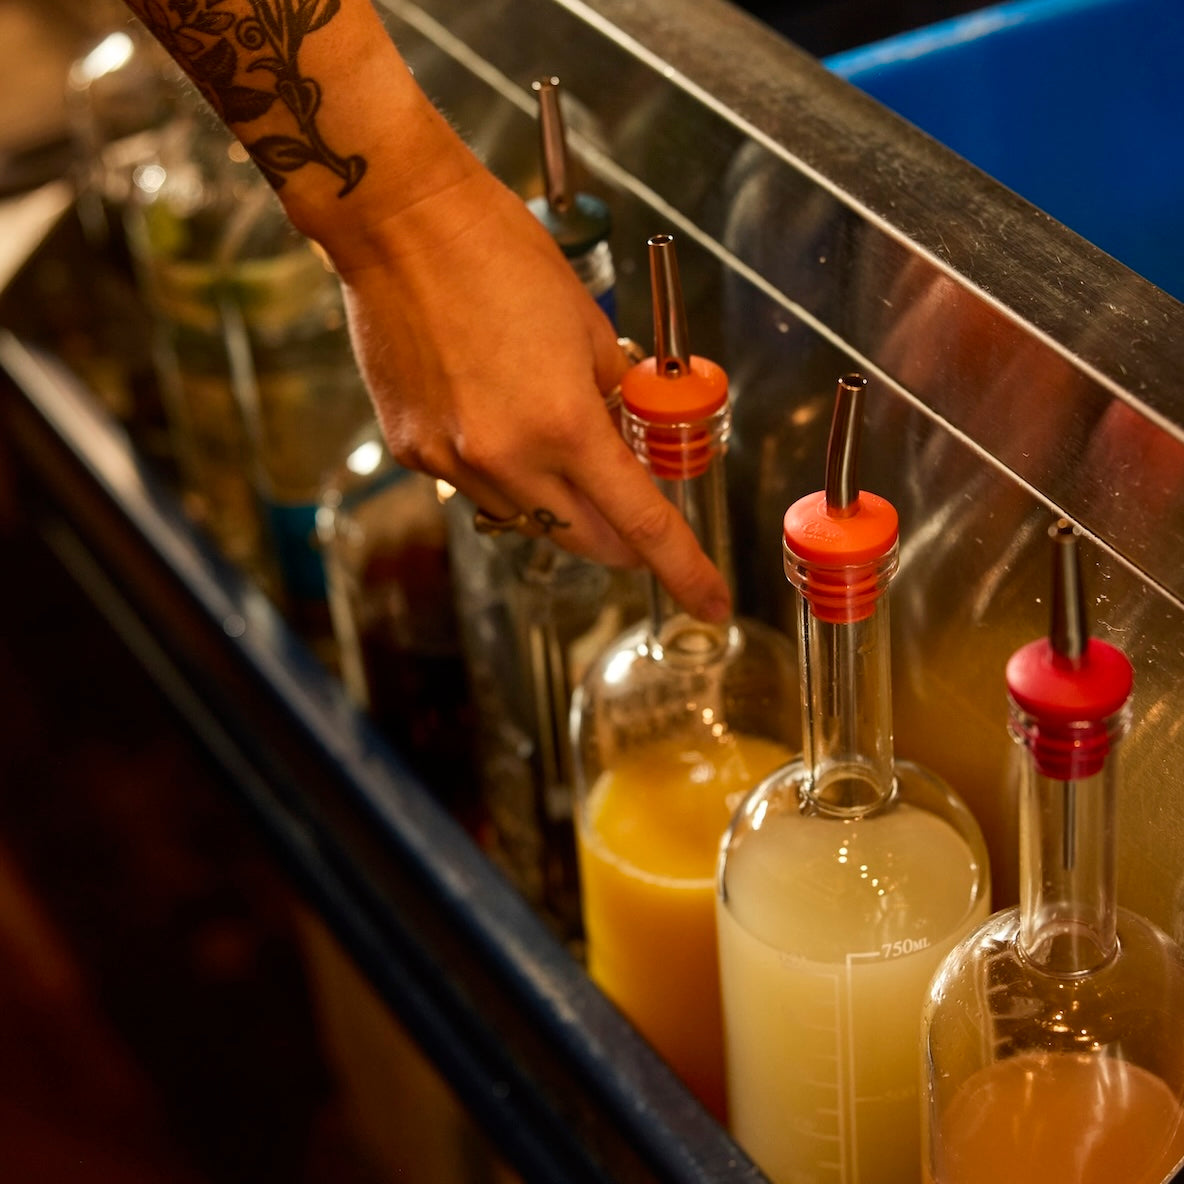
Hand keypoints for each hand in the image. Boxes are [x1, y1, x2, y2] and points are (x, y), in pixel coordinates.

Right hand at [327, 153, 731, 623]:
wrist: (399, 225)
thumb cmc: (500, 255)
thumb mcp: (588, 326)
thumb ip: (616, 401)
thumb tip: (633, 441)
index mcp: (563, 424)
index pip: (641, 523)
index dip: (683, 569)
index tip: (710, 601)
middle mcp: (504, 458)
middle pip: (581, 540)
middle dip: (620, 542)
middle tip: (637, 519)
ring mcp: (451, 461)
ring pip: (524, 520)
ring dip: (559, 505)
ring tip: (559, 447)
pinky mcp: (412, 451)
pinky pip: (474, 489)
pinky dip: (503, 474)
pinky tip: (500, 423)